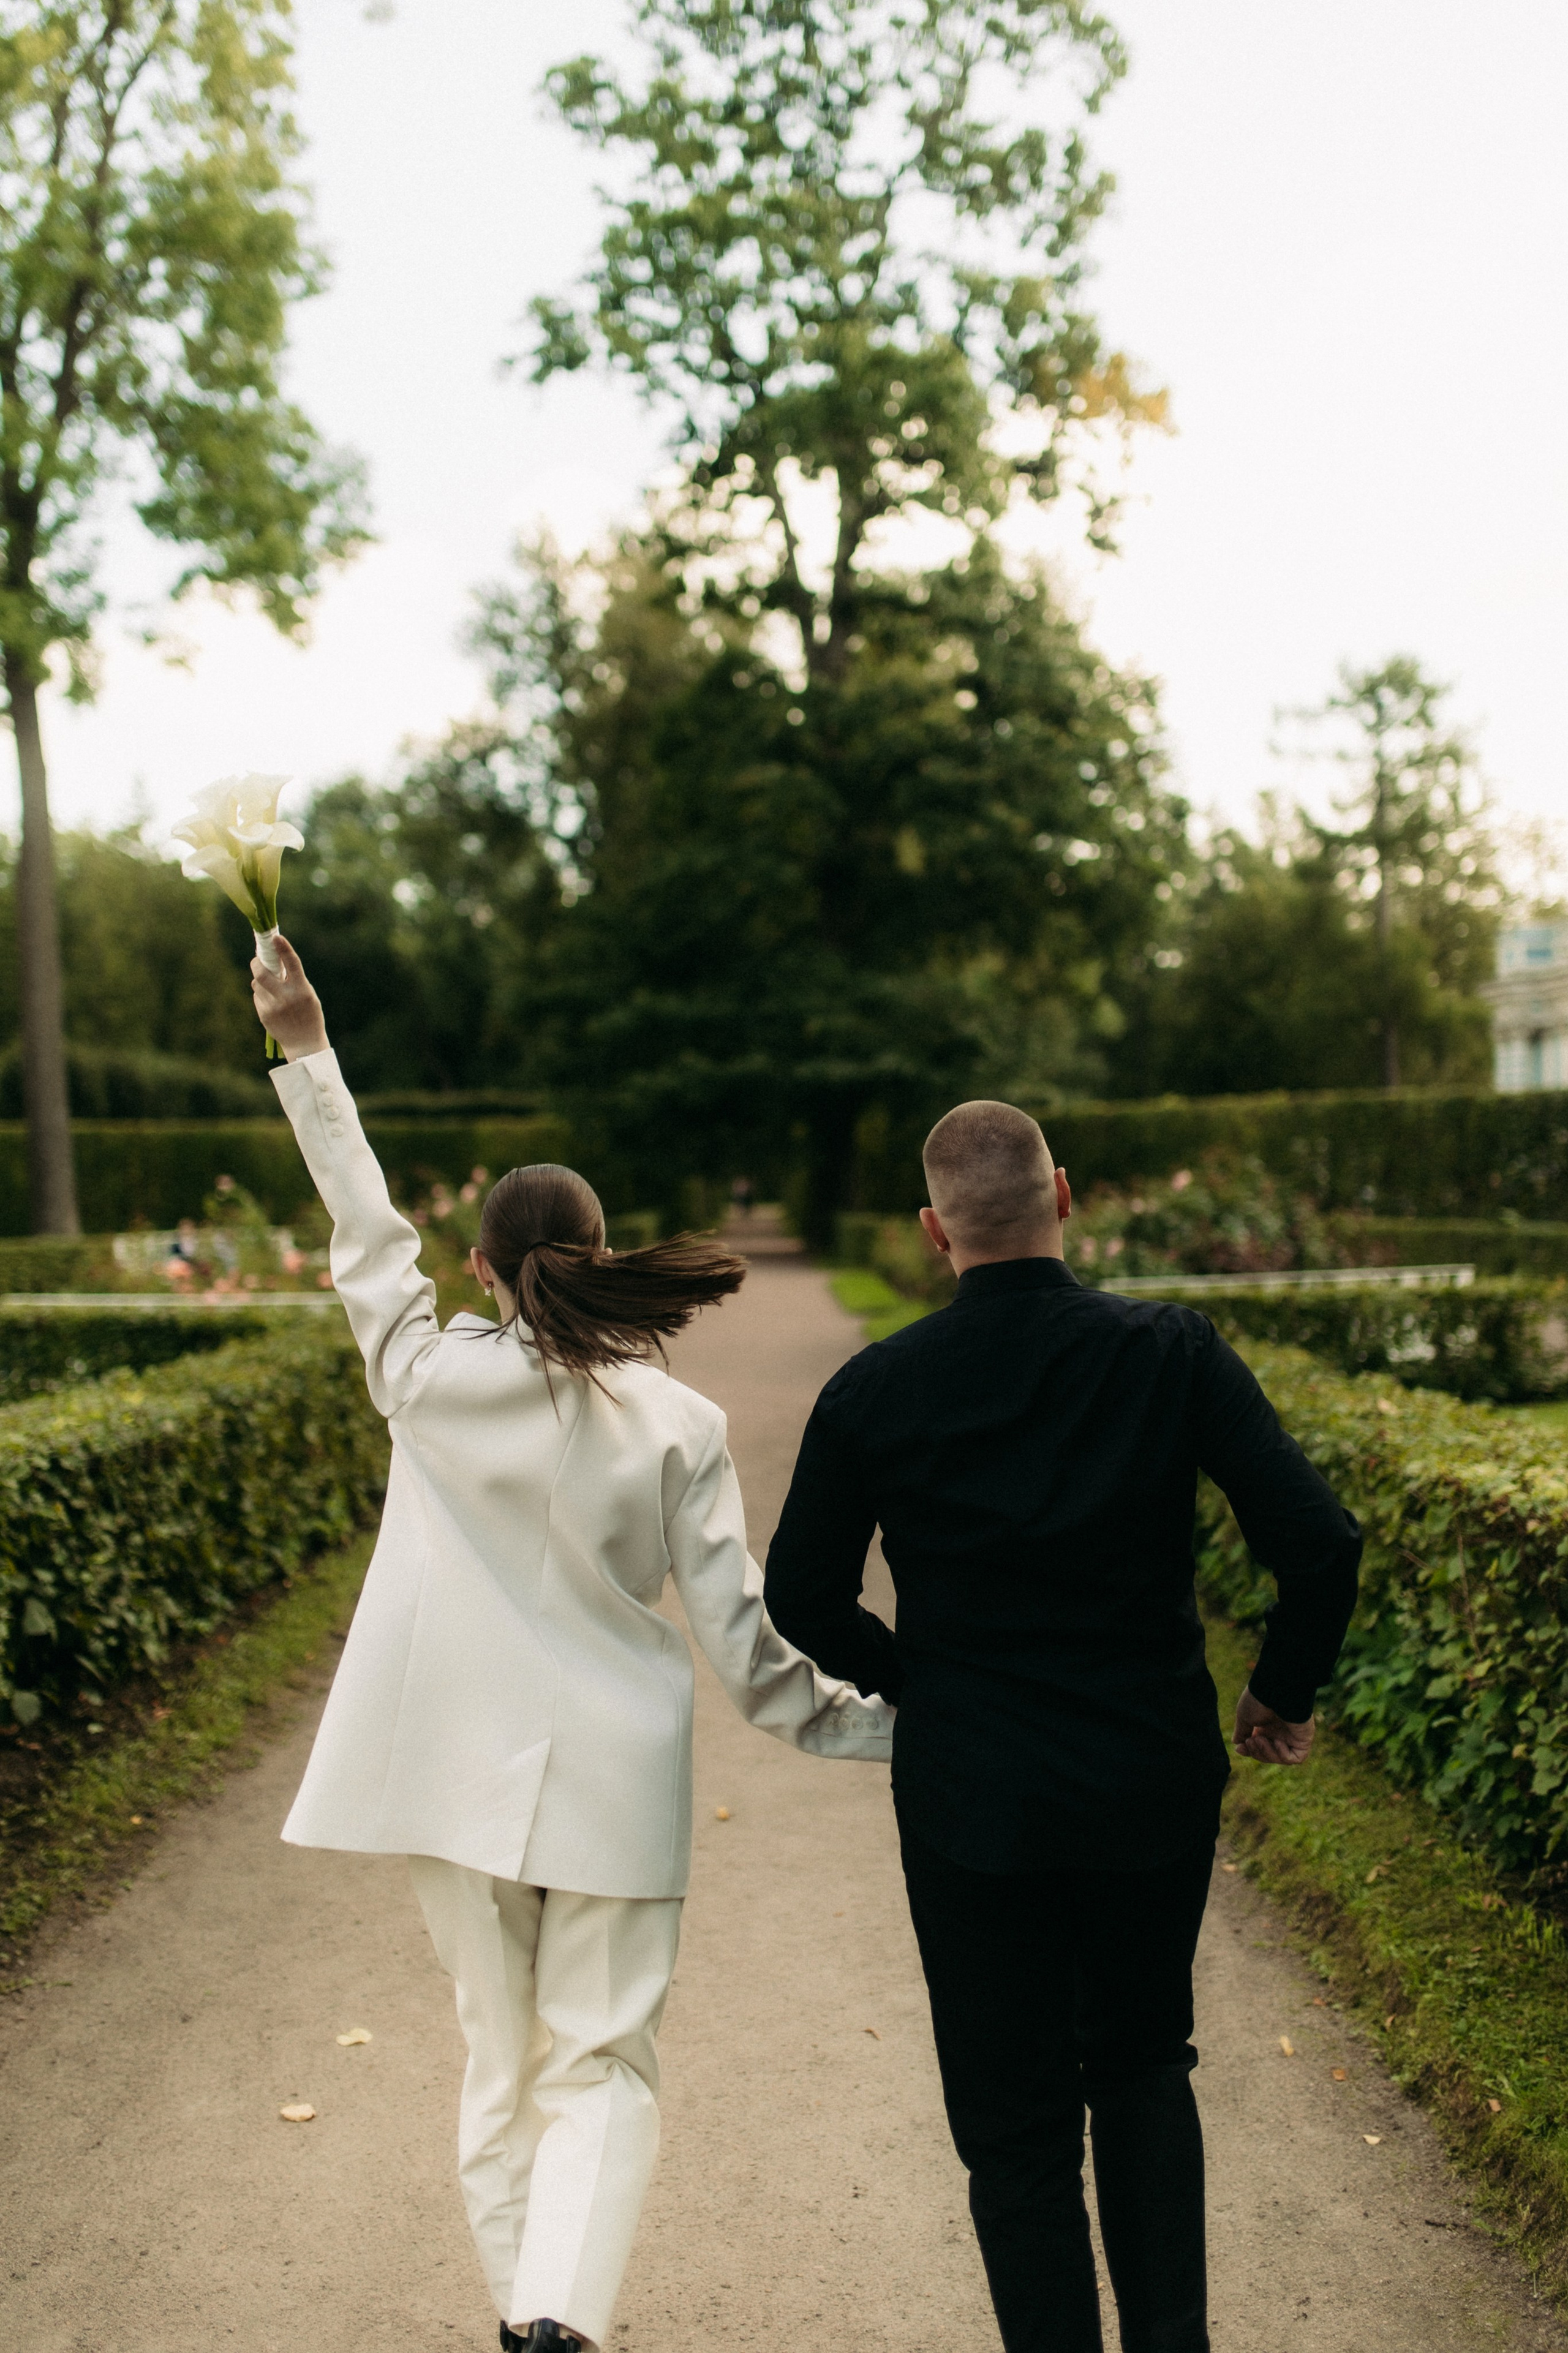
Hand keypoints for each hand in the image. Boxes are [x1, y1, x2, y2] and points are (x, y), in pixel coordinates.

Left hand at [251, 933, 328, 1061]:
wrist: (304, 1044)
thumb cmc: (309, 1016)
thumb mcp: (308, 996)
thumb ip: (294, 980)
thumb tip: (271, 964)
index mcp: (302, 990)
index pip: (292, 963)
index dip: (283, 947)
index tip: (275, 936)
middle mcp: (286, 997)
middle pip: (262, 973)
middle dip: (256, 963)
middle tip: (257, 960)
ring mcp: (273, 1007)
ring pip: (257, 984)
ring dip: (261, 981)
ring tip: (272, 989)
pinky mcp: (264, 1015)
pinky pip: (257, 997)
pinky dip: (262, 995)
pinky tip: (272, 1004)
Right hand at [1233, 1685, 1314, 1765]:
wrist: (1276, 1691)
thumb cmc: (1259, 1700)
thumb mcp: (1244, 1717)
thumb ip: (1242, 1732)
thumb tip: (1237, 1743)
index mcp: (1266, 1725)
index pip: (1258, 1746)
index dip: (1249, 1750)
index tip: (1239, 1748)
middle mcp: (1280, 1731)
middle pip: (1267, 1754)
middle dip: (1256, 1752)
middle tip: (1250, 1741)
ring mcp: (1292, 1736)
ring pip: (1280, 1758)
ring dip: (1267, 1753)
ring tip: (1259, 1739)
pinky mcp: (1304, 1740)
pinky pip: (1296, 1757)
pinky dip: (1283, 1755)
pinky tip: (1277, 1741)